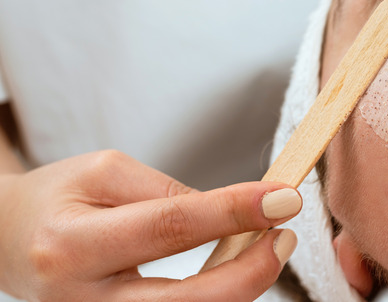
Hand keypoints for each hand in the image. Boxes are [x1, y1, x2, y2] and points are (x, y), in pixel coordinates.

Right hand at [0, 150, 300, 300]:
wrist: (9, 240)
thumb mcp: (106, 173)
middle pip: (188, 301)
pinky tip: (236, 271)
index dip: (235, 211)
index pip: (171, 228)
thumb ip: (168, 192)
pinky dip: (217, 299)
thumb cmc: (60, 199)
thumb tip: (232, 212)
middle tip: (286, 234)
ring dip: (242, 288)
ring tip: (269, 247)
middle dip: (252, 272)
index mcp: (72, 245)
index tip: (283, 198)